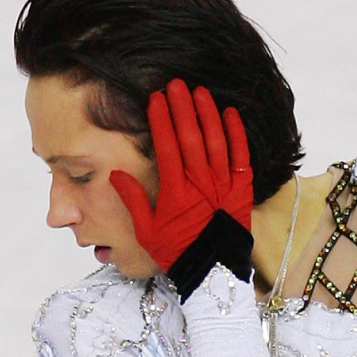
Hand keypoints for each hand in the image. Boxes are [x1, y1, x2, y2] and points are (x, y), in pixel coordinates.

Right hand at [110, 78, 252, 271]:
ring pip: (216, 141)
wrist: (213, 273)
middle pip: (190, 136)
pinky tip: (230, 113)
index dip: (161, 119)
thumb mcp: (146, 230)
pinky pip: (241, 156)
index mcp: (175, 190)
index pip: (167, 145)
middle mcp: (200, 182)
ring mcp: (223, 184)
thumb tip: (115, 173)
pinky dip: (236, 134)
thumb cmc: (177, 252)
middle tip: (175, 84)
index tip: (155, 98)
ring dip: (207, 114)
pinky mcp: (241, 189)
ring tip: (199, 91)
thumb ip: (132, 200)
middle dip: (182, 107)